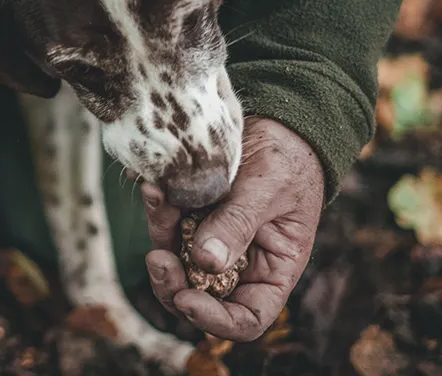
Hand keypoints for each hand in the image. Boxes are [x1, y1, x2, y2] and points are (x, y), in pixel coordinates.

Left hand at [143, 117, 323, 340]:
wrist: (277, 122)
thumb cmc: (289, 159)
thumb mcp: (269, 190)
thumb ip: (238, 224)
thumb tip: (206, 263)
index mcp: (272, 272)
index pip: (245, 319)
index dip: (215, 320)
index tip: (187, 299)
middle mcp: (239, 265)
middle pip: (198, 297)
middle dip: (171, 284)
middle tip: (157, 258)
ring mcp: (210, 242)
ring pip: (174, 261)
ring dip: (159, 236)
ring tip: (156, 198)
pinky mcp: (190, 218)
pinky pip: (167, 225)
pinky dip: (158, 209)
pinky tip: (153, 187)